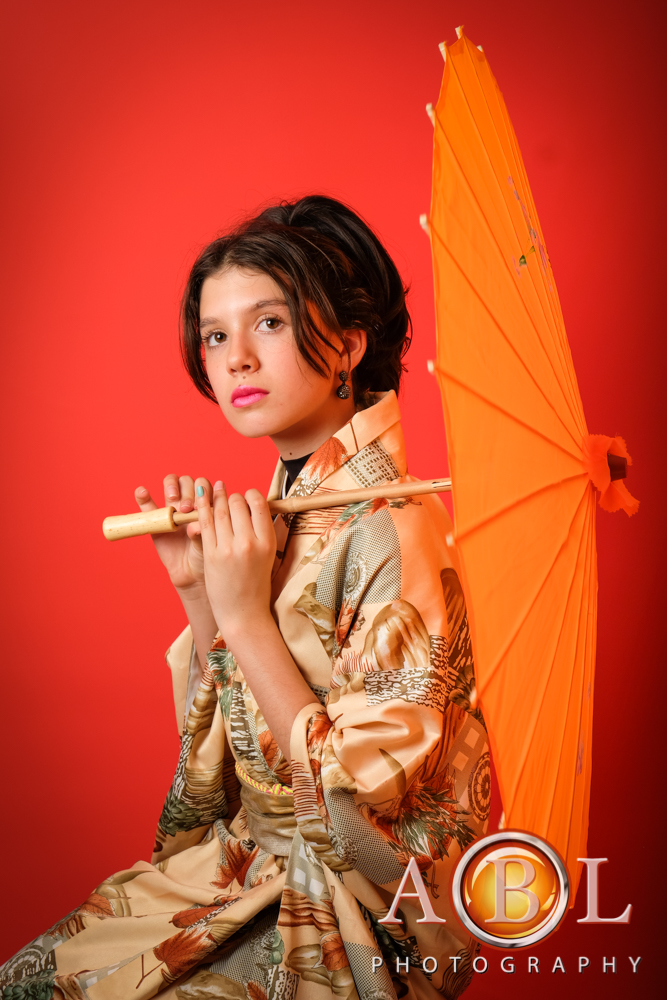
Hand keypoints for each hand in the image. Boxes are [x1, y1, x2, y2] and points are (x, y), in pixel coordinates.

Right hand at [134, 474, 210, 592]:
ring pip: (171, 484)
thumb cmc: (203, 555)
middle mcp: (189, 501)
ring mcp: (172, 507)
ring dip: (171, 486)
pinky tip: (142, 492)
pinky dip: (143, 496)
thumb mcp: (205, 544)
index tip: (198, 507)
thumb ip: (200, 534)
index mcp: (206, 504)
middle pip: (187, 482)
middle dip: (187, 491)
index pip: (204, 486)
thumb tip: (194, 526)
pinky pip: (147, 504)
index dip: (201, 491)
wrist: (190, 572)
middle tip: (186, 508)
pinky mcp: (155, 517)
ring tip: (171, 500)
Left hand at [196, 480, 276, 635]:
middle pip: (237, 504)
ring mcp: (228, 549)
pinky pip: (204, 524)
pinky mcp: (210, 554)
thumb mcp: (267, 556)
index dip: (250, 495)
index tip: (246, 497)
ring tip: (213, 490)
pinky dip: (201, 508)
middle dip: (232, 498)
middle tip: (229, 500)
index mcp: (267, 542)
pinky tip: (200, 498)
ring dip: (216, 499)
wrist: (243, 613)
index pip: (259, 504)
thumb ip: (261, 532)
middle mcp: (249, 543)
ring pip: (219, 511)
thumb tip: (254, 507)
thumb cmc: (256, 585)